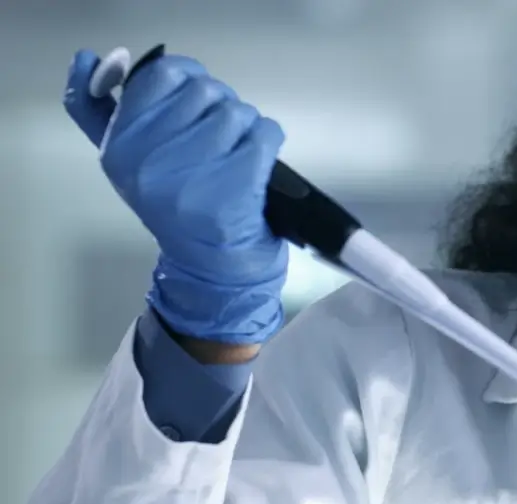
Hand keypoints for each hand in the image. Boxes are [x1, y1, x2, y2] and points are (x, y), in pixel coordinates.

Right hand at [63, 49, 288, 344]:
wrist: (213, 269)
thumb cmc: (175, 208)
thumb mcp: (128, 163)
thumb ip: (98, 111)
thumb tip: (87, 59)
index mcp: (120, 149)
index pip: (159, 75)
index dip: (188, 78)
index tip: (197, 100)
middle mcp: (150, 162)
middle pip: (205, 91)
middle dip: (220, 106)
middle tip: (220, 138)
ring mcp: (194, 176)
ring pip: (237, 111)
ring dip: (246, 127)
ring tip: (237, 155)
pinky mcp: (236, 188)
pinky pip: (265, 133)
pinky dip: (268, 142)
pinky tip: (257, 164)